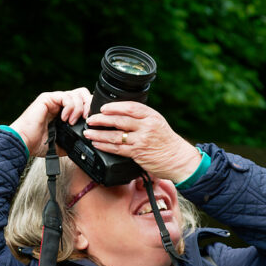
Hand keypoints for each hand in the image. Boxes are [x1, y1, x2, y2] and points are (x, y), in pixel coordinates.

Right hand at [8, 88, 92, 156]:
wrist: (24, 142)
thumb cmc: (37, 144)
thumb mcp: (61, 144)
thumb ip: (73, 140)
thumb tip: (85, 143)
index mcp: (63, 112)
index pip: (82, 102)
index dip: (89, 109)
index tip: (89, 122)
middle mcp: (59, 104)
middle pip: (82, 94)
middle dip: (88, 105)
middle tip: (86, 119)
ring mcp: (53, 99)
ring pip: (76, 94)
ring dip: (79, 109)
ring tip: (72, 122)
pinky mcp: (47, 98)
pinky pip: (65, 96)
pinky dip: (70, 107)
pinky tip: (65, 119)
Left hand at [83, 101, 201, 182]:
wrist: (177, 158)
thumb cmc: (166, 140)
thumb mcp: (157, 122)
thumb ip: (141, 118)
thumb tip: (119, 113)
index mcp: (151, 116)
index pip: (130, 107)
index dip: (114, 107)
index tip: (103, 108)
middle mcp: (146, 127)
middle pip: (119, 120)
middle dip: (101, 120)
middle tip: (90, 120)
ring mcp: (141, 140)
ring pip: (115, 136)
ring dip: (99, 134)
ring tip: (89, 132)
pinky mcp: (137, 153)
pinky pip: (117, 149)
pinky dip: (104, 146)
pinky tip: (97, 144)